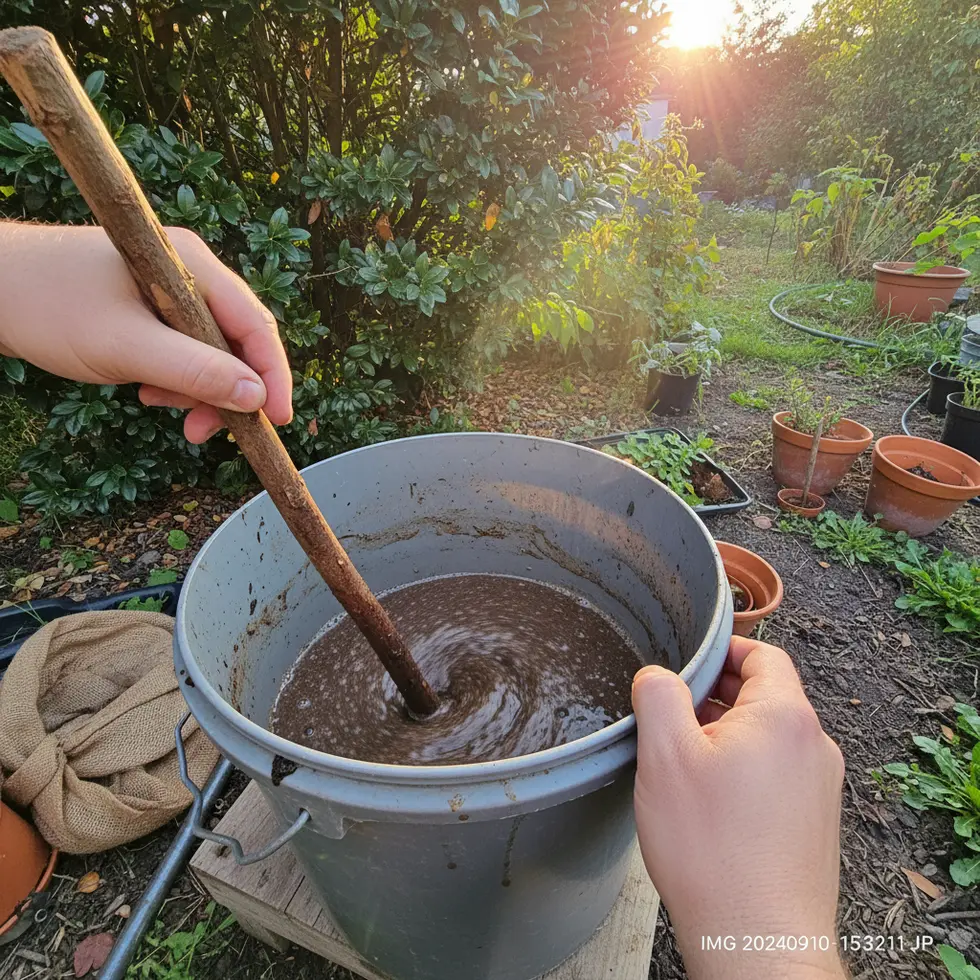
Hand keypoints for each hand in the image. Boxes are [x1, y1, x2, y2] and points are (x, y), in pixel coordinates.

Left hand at [0, 222, 290, 442]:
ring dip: (198, 389)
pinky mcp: (153, 310)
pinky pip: (185, 353)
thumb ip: (194, 371)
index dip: (272, 375)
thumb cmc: (51, 307)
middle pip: (238, 341)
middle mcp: (191, 273)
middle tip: (205, 432)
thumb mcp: (127, 347)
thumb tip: (256, 398)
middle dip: (229, 390)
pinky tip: (148, 392)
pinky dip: (176, 380)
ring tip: (161, 407)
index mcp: (193, 265)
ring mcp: (172, 291)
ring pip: (212, 352)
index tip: (277, 420)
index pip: (255, 324)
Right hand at [632, 636, 845, 979]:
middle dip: (717, 694)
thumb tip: (658, 674)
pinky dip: (744, 768)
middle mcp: (814, 746)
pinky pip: (778, 773)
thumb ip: (659, 695)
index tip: (688, 662)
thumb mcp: (665, 756)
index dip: (723, 650)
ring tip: (685, 761)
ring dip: (728, 733)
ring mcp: (819, 787)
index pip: (763, 654)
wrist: (757, 941)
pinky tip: (710, 800)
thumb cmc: (712, 852)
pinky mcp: (814, 822)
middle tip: (672, 715)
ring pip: (769, 736)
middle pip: (766, 694)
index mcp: (785, 717)